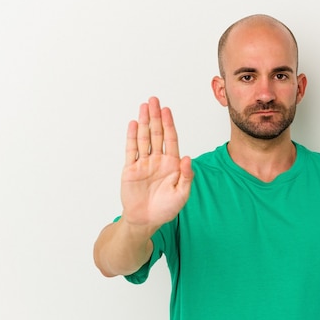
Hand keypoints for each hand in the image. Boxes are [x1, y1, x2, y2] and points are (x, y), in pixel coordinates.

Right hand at [120, 96, 192, 231]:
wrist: (146, 220)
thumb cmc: (166, 209)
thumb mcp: (182, 194)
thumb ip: (186, 176)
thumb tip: (188, 158)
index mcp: (172, 164)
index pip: (171, 139)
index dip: (169, 124)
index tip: (167, 110)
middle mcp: (158, 160)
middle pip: (156, 134)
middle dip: (156, 117)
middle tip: (154, 100)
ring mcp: (144, 163)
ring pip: (144, 138)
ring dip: (144, 122)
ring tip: (144, 106)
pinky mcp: (131, 169)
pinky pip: (131, 149)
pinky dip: (132, 136)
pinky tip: (134, 124)